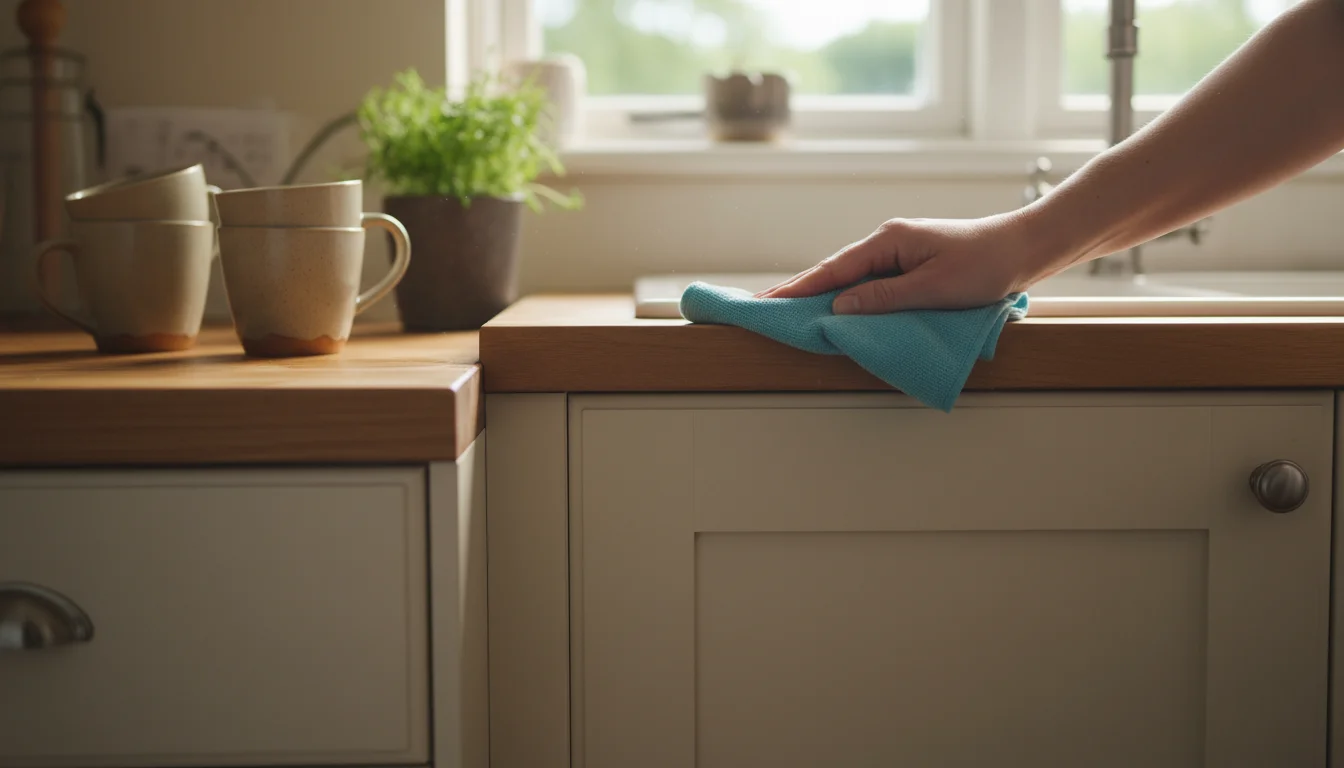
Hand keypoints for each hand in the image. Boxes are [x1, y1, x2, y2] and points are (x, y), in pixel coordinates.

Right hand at [756, 213, 1066, 314]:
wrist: (1022, 249)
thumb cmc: (984, 266)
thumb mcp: (933, 287)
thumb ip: (884, 298)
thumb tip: (839, 305)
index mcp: (889, 241)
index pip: (833, 270)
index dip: (798, 288)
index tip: (767, 302)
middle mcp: (888, 242)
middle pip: (835, 271)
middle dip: (800, 290)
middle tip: (764, 308)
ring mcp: (899, 251)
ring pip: (852, 277)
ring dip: (822, 294)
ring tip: (790, 311)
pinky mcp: (910, 263)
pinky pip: (870, 281)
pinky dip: (849, 295)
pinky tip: (836, 308)